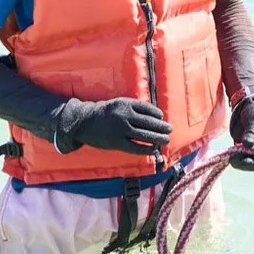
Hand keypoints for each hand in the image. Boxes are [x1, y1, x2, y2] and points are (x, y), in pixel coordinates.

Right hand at [53, 96, 170, 153]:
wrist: (84, 121)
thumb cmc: (104, 112)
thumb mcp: (118, 104)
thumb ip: (133, 108)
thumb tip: (154, 116)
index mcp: (126, 104)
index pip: (147, 109)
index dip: (157, 114)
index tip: (162, 117)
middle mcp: (125, 116)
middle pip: (149, 122)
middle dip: (161, 127)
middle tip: (169, 129)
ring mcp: (121, 129)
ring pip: (144, 135)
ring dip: (157, 138)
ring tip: (166, 139)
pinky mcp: (116, 142)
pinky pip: (135, 146)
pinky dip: (146, 148)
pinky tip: (153, 149)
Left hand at [228, 93, 253, 170]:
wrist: (248, 107)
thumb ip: (251, 132)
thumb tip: (247, 144)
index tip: (248, 159)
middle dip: (246, 163)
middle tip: (234, 160)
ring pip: (248, 164)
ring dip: (239, 161)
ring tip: (230, 155)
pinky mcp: (245, 151)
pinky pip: (240, 160)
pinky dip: (234, 158)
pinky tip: (229, 154)